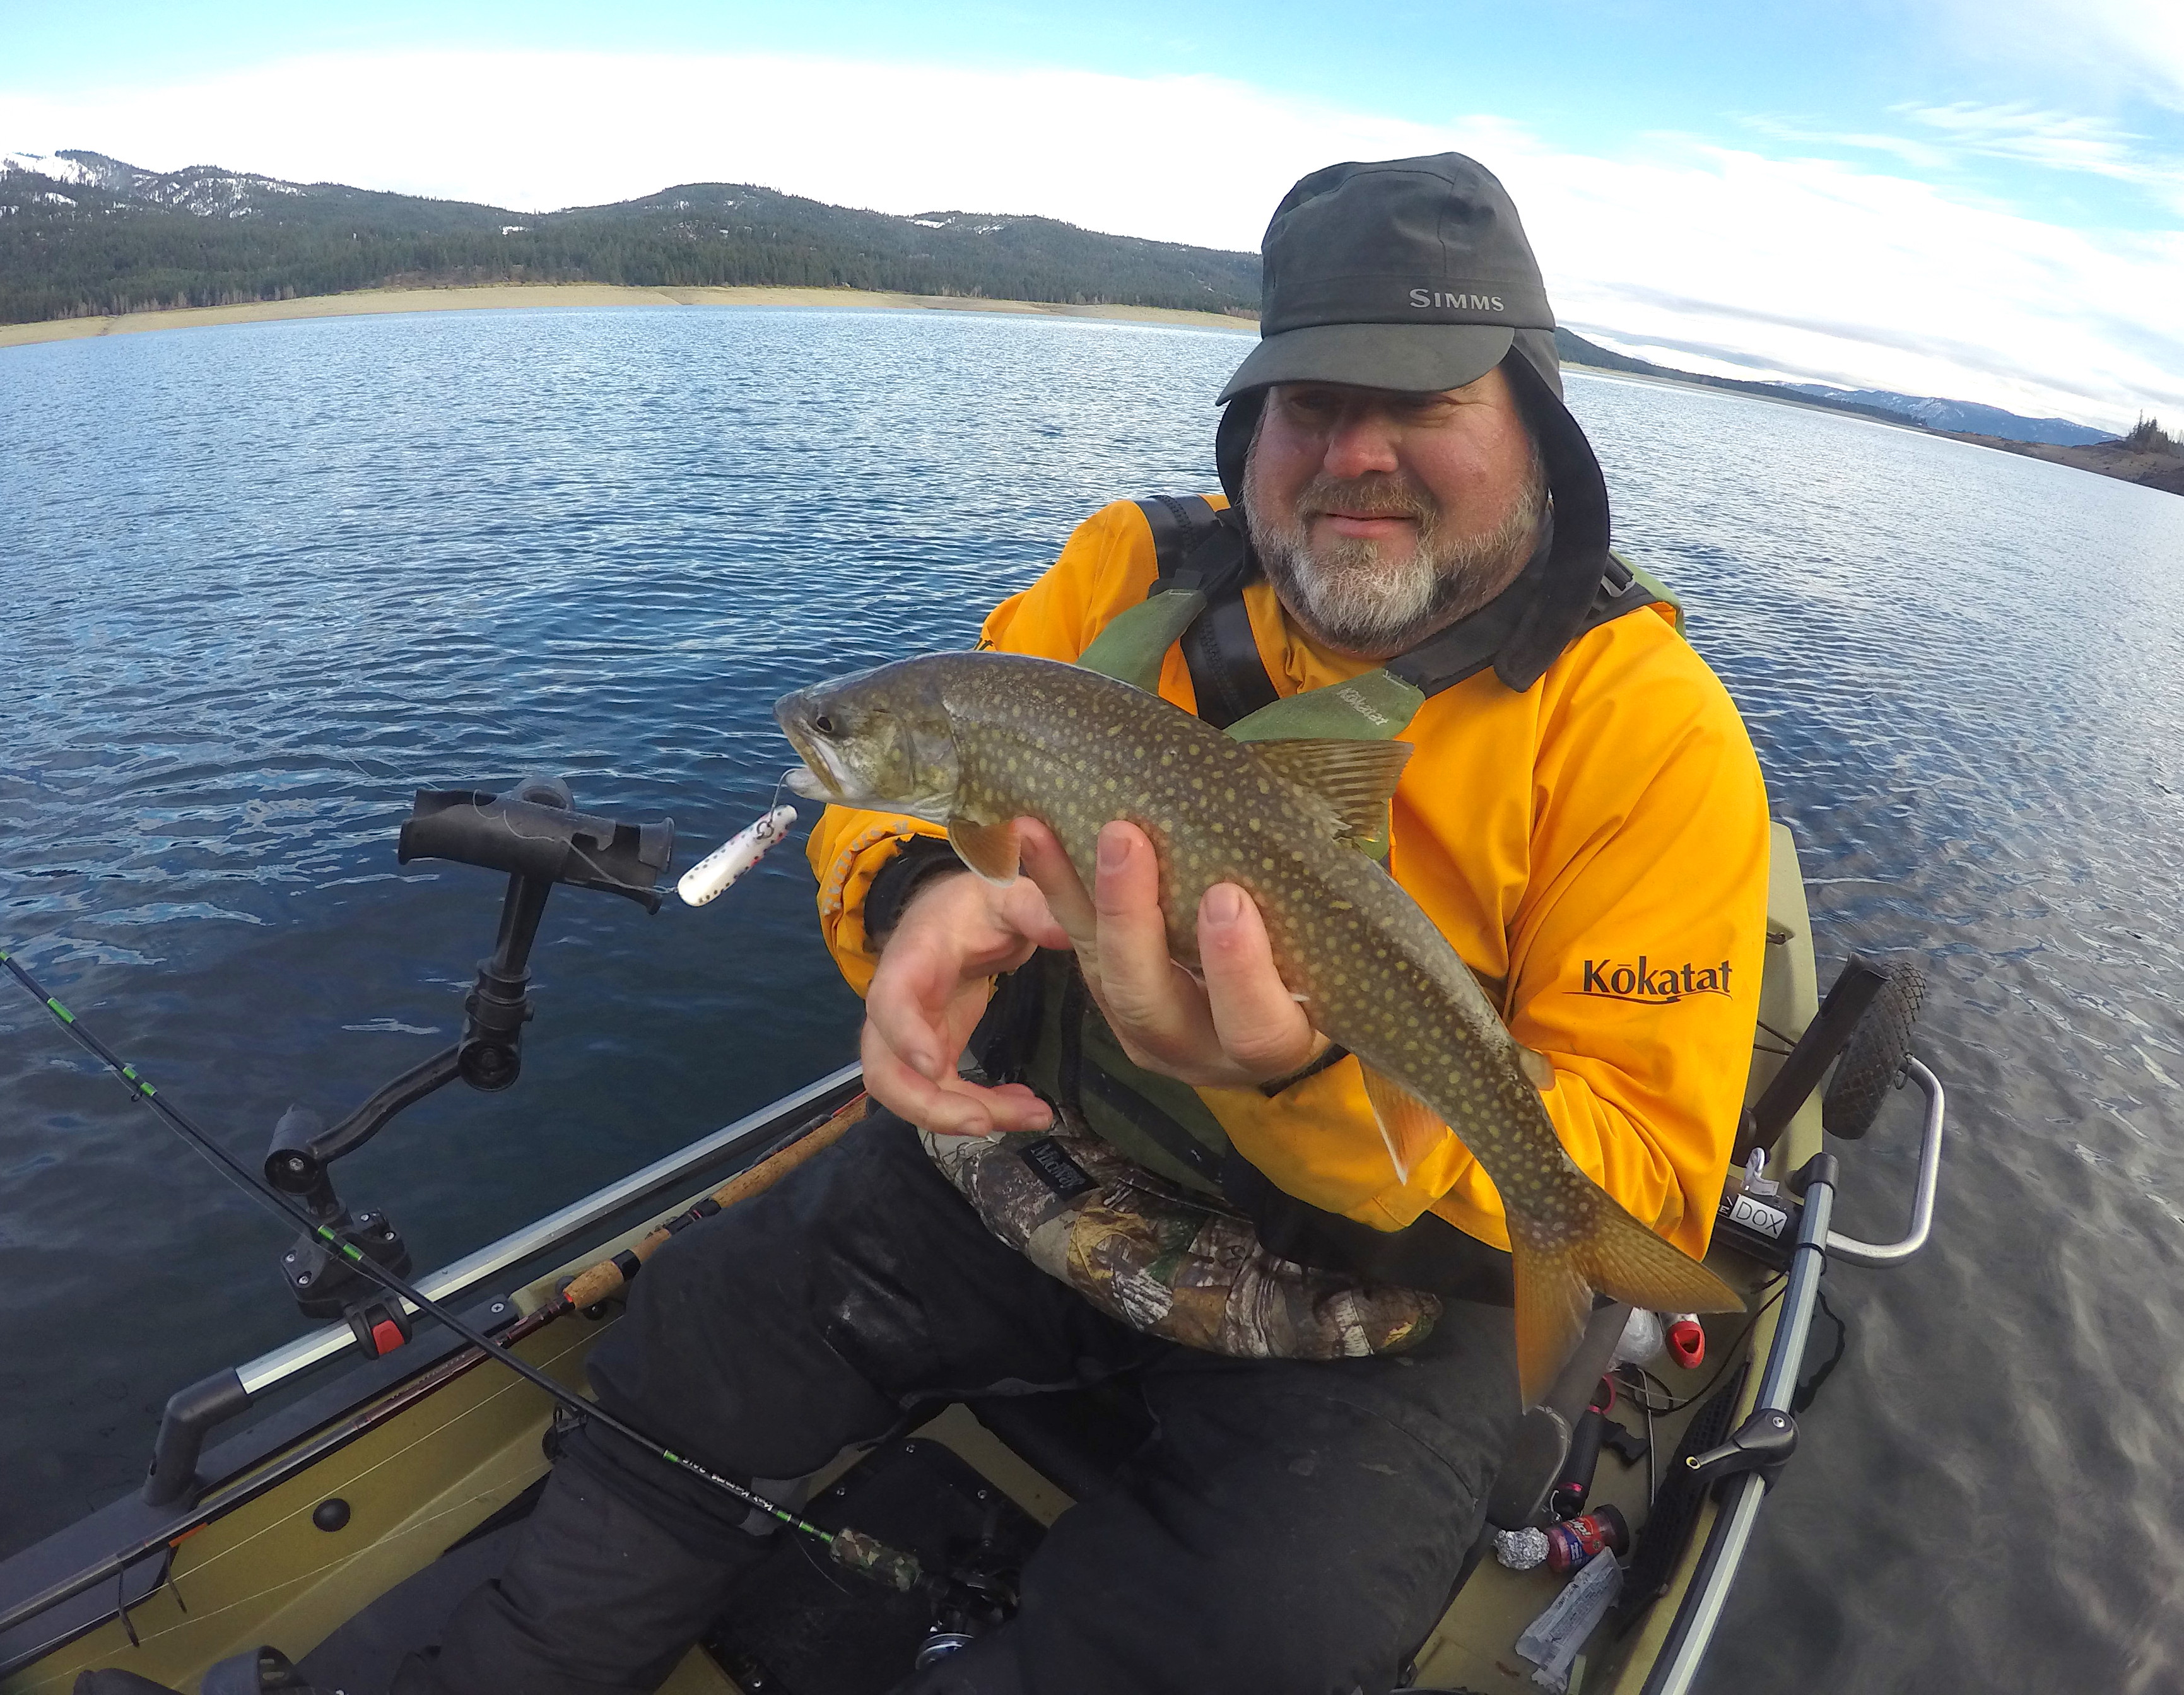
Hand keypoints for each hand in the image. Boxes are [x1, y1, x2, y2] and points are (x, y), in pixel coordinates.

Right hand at [860, 844, 1067, 1135]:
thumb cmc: (974, 905)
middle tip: (984, 1123)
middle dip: (929, 1105)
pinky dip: (984, 1109)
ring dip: (965, 1116)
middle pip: (887, 1070)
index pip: (889, 1001)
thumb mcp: (1004, 895)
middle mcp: (899, 1007)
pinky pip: (945, 1096)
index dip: (903, 1035)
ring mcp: (910, 1037)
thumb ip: (1032, 908)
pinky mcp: (932, 1053)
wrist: (954, 916)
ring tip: (1033, 1116)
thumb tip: (1065, 929)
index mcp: (911, 960)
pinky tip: (1028, 1107)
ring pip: (915, 1094)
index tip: (934, 1064)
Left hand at [1018, 819, 1324, 1088]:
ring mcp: (1142, 1026)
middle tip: (1126, 838)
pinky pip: (1073, 943)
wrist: (1278, 987)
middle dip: (1132, 920)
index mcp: (1271, 1044)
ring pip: (1098, 974)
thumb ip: (1307, 911)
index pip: (1255, 1028)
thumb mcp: (1331, 946)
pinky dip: (1052, 887)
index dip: (1239, 972)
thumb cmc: (1320, 957)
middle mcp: (1198, 1050)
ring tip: (1043, 827)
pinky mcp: (1106, 993)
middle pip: (1151, 1004)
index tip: (1228, 898)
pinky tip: (1029, 832)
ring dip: (1071, 896)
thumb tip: (1288, 825)